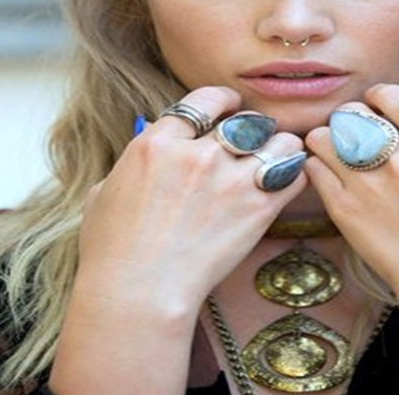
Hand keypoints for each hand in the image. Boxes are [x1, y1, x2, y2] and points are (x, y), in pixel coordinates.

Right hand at [75, 86, 307, 315]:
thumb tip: (142, 164)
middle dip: (253, 128)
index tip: (230, 108)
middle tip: (255, 142)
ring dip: (280, 150)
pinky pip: (295, 176)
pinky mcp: (258, 208)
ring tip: (276, 163)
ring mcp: (231, 179)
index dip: (223, 102)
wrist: (140, 290)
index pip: (203, 101)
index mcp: (157, 143)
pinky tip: (286, 184)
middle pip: (246, 120)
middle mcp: (198, 153)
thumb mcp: (103, 196)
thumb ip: (129, 169)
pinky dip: (295, 177)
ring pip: (280, 141)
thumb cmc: (112, 251)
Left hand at [304, 83, 398, 315]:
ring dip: (331, 141)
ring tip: (339, 155)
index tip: (383, 111)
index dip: (384, 100)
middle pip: (355, 112)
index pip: (395, 96)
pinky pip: (314, 168)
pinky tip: (330, 178)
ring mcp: (370, 182)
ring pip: (326, 135)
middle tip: (359, 137)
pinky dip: (318, 167)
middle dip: (355, 120)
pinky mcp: (346, 210)